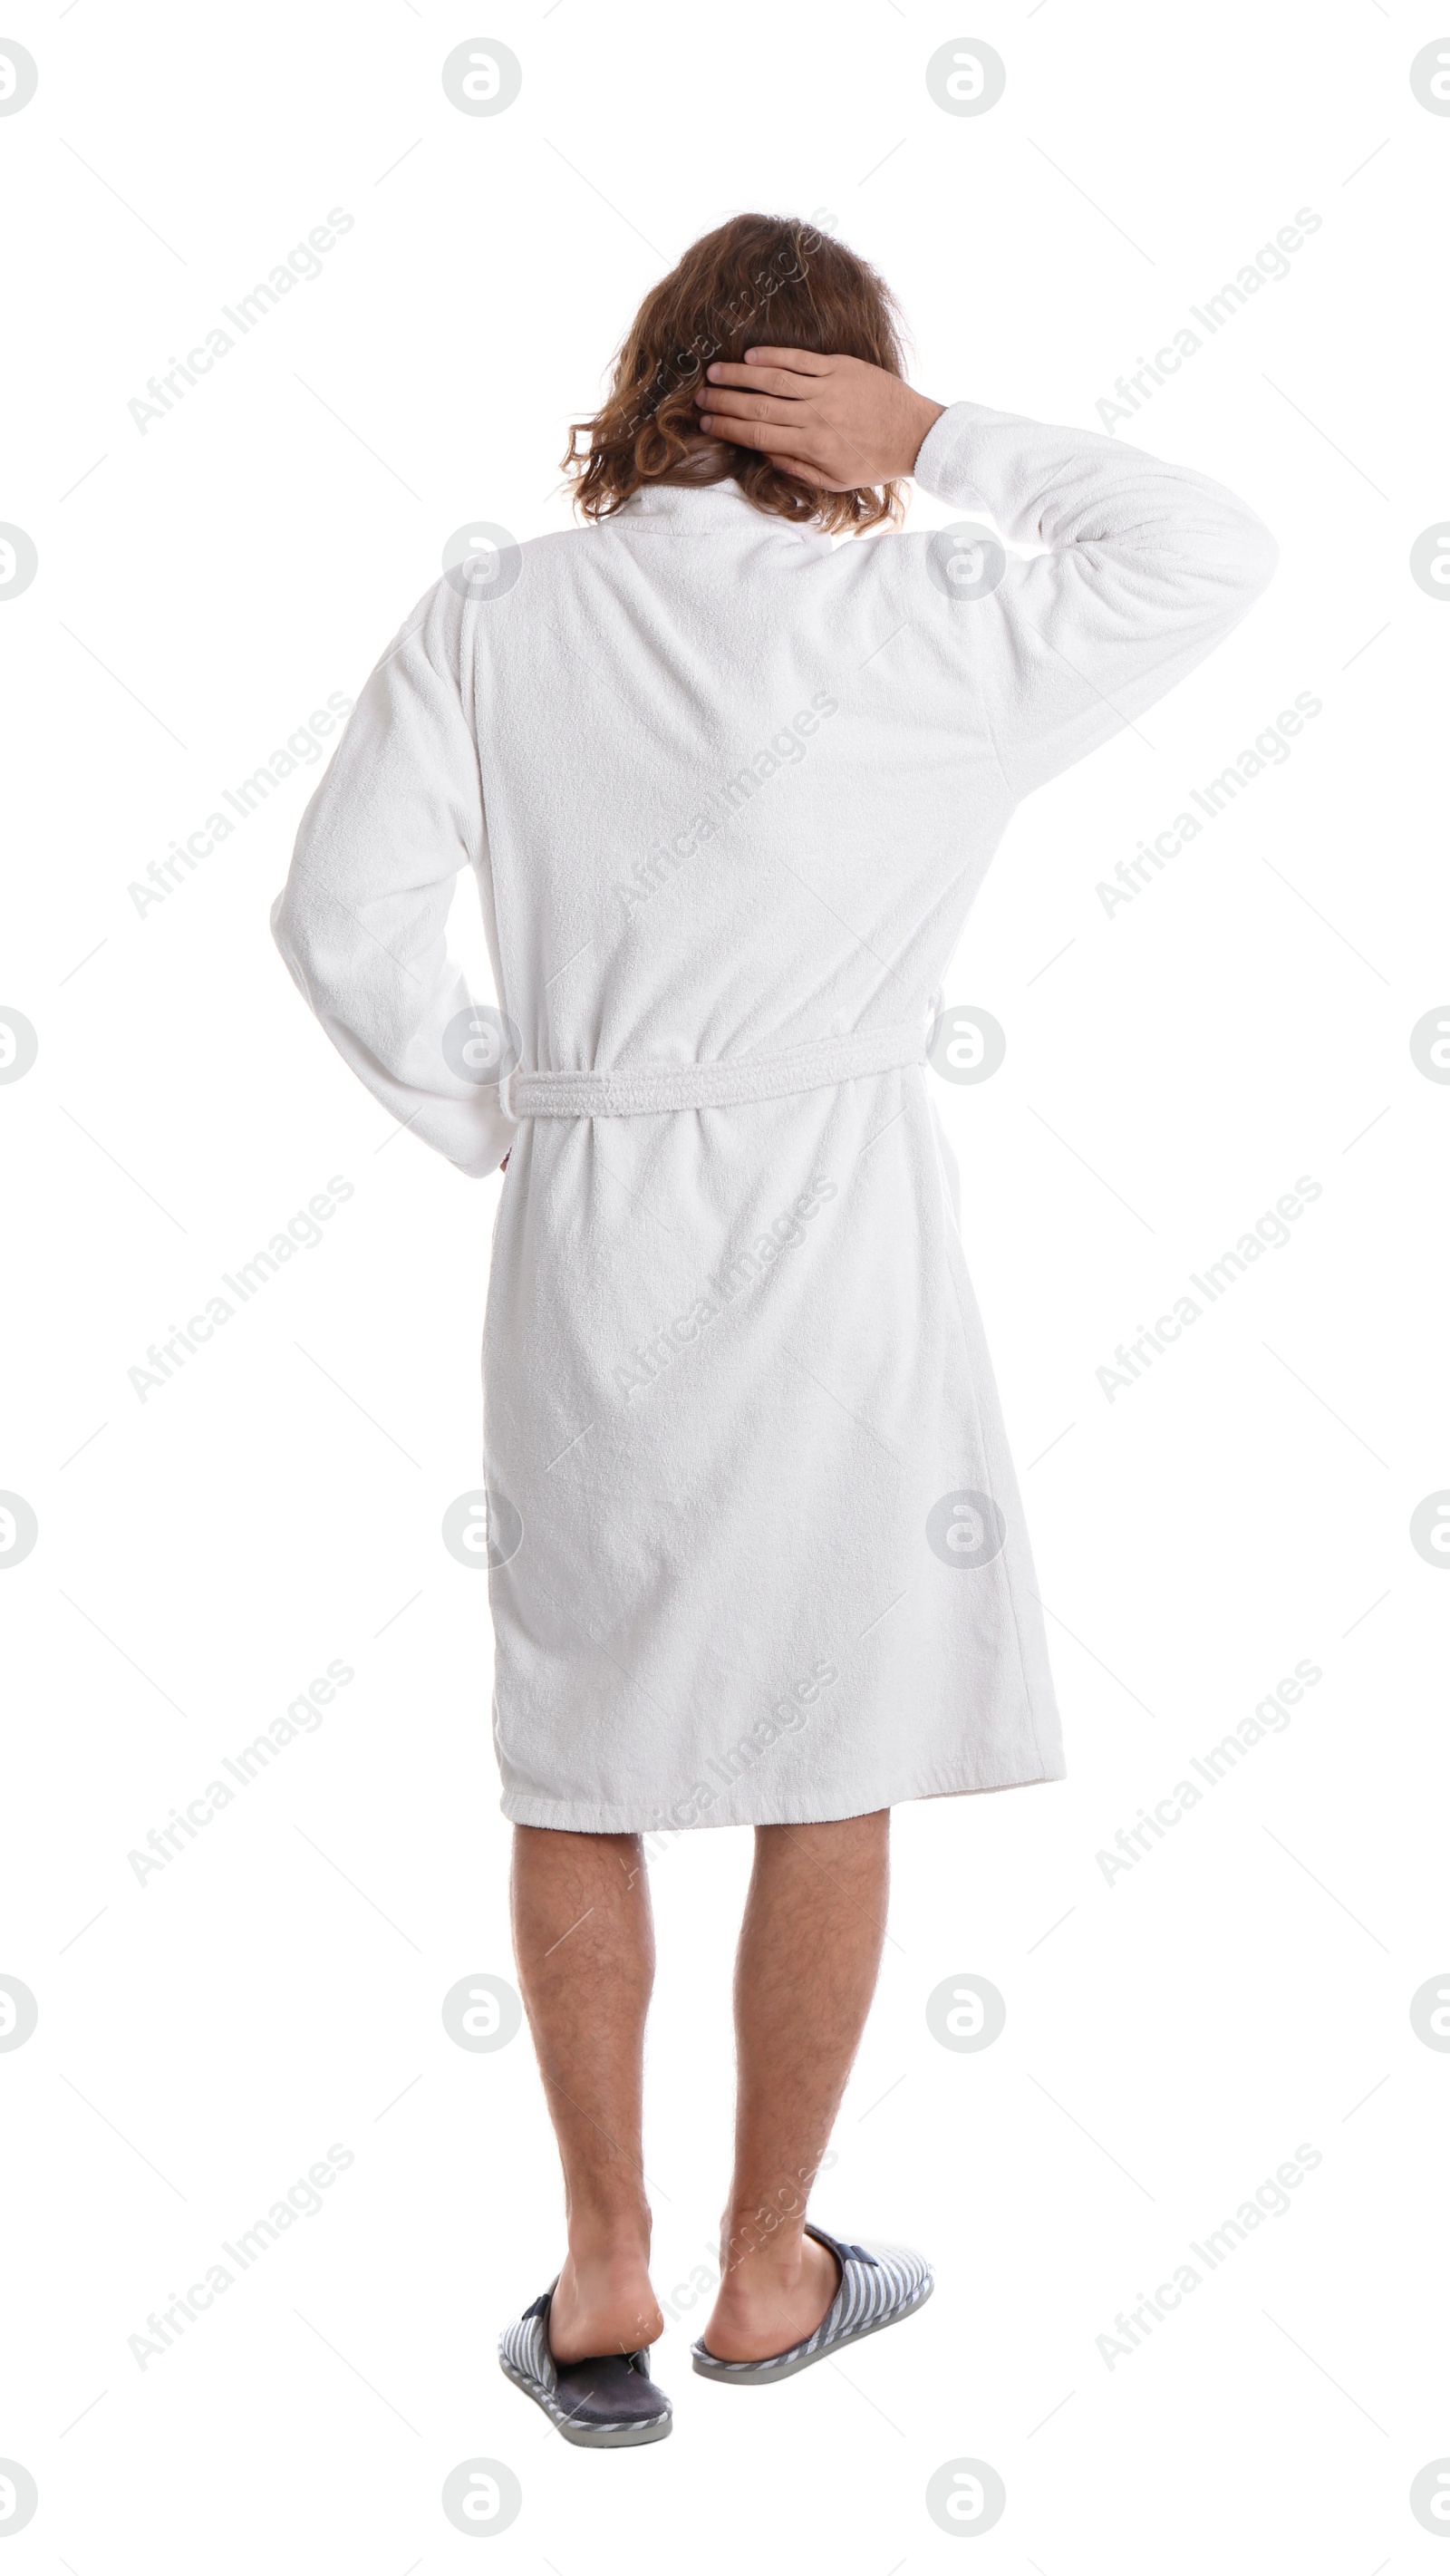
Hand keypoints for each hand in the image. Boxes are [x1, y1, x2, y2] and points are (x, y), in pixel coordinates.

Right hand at [693, 349, 943, 489]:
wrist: (916, 433)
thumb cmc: (875, 461)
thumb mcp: (836, 480)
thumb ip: (798, 469)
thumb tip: (765, 454)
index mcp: (812, 446)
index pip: (758, 434)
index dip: (729, 428)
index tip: (707, 423)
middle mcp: (816, 416)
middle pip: (759, 405)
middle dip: (725, 401)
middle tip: (700, 397)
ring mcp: (828, 389)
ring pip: (775, 379)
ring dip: (741, 375)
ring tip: (716, 372)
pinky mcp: (841, 368)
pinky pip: (801, 360)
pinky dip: (775, 357)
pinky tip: (752, 356)